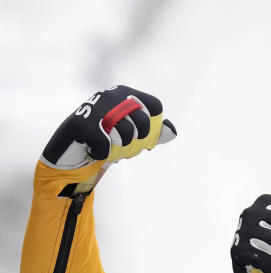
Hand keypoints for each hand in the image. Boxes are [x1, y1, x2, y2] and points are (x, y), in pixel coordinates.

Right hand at [41, 85, 175, 181]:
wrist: (73, 150)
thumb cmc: (108, 139)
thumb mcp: (134, 135)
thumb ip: (155, 133)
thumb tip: (172, 131)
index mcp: (124, 93)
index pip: (155, 105)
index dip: (154, 125)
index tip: (144, 136)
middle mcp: (109, 95)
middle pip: (143, 121)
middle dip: (138, 139)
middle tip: (124, 142)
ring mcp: (94, 107)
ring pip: (125, 134)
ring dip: (120, 147)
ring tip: (110, 144)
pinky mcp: (79, 124)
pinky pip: (105, 146)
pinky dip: (102, 154)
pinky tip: (93, 149)